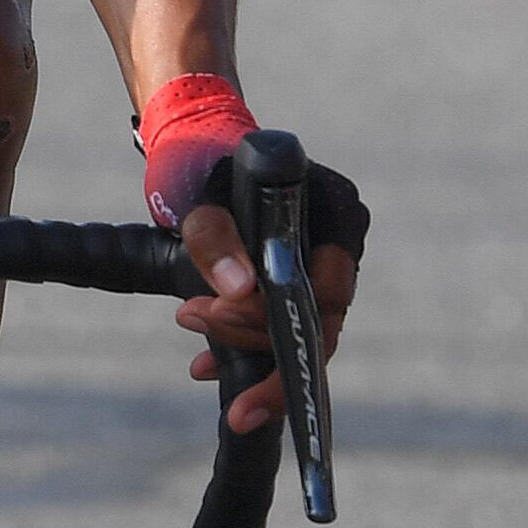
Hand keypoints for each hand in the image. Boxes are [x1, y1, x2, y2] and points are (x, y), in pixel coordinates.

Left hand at [171, 162, 366, 436]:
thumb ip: (215, 237)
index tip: (223, 312)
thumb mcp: (204, 197)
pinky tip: (203, 365)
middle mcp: (338, 249)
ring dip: (239, 341)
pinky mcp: (293, 289)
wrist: (201, 162)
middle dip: (254, 339)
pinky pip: (278, 332)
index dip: (284, 316)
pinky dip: (240, 347)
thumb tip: (237, 290)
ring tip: (189, 319)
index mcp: (338, 215)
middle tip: (192, 327)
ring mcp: (319, 272)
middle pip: (317, 321)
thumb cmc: (210, 170)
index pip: (331, 288)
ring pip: (295, 331)